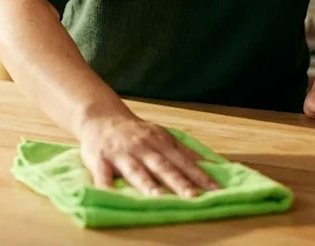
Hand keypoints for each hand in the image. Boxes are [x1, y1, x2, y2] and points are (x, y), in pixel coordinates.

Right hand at [77, 112, 220, 197]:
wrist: (100, 117)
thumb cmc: (136, 132)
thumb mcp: (162, 136)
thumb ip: (184, 152)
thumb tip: (212, 166)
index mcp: (160, 142)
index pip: (184, 161)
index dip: (200, 176)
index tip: (216, 191)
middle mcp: (142, 147)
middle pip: (163, 166)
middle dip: (178, 182)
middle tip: (193, 198)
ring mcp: (120, 154)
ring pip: (136, 170)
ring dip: (147, 184)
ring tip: (158, 198)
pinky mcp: (99, 160)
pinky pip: (102, 176)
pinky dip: (105, 186)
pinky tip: (109, 197)